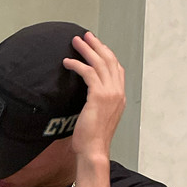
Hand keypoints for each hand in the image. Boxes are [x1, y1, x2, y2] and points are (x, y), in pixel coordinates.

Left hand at [63, 31, 125, 158]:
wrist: (94, 150)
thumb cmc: (92, 139)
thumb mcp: (98, 117)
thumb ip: (97, 103)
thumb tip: (87, 96)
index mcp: (120, 97)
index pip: (116, 69)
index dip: (106, 54)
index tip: (96, 46)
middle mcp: (118, 92)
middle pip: (109, 61)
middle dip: (97, 46)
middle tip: (86, 36)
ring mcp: (110, 93)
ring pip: (99, 63)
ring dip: (86, 50)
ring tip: (75, 41)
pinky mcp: (98, 96)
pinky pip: (87, 73)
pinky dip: (77, 65)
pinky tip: (67, 62)